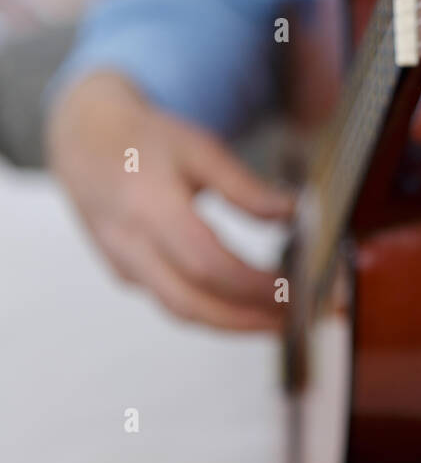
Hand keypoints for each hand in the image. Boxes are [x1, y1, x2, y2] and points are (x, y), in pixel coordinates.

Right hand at [47, 71, 293, 330]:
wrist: (86, 140)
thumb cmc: (146, 140)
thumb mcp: (199, 148)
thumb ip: (244, 186)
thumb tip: (291, 213)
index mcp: (149, 206)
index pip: (205, 263)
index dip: (251, 284)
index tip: (292, 288)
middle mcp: (128, 243)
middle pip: (188, 303)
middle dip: (243, 320)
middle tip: (291, 319)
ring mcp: (121, 263)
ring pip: (177, 309)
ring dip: (229, 322)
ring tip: (274, 318)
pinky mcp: (124, 273)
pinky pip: (169, 299)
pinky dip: (208, 306)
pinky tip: (241, 300)